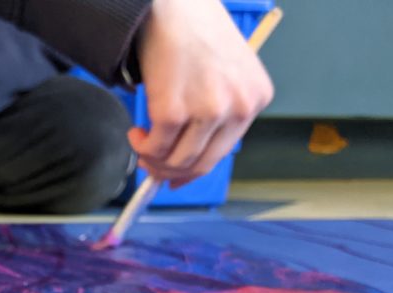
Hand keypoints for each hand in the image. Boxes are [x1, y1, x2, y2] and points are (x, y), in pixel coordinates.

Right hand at [130, 0, 273, 185]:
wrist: (173, 7)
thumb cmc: (196, 31)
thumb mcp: (228, 69)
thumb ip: (220, 108)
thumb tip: (190, 153)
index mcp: (256, 97)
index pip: (224, 150)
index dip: (195, 170)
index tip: (177, 176)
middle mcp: (238, 106)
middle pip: (202, 162)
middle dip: (171, 170)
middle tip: (151, 166)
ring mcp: (208, 110)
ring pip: (178, 160)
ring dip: (153, 161)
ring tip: (141, 145)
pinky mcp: (174, 111)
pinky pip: (156, 147)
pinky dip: (142, 147)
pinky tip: (136, 134)